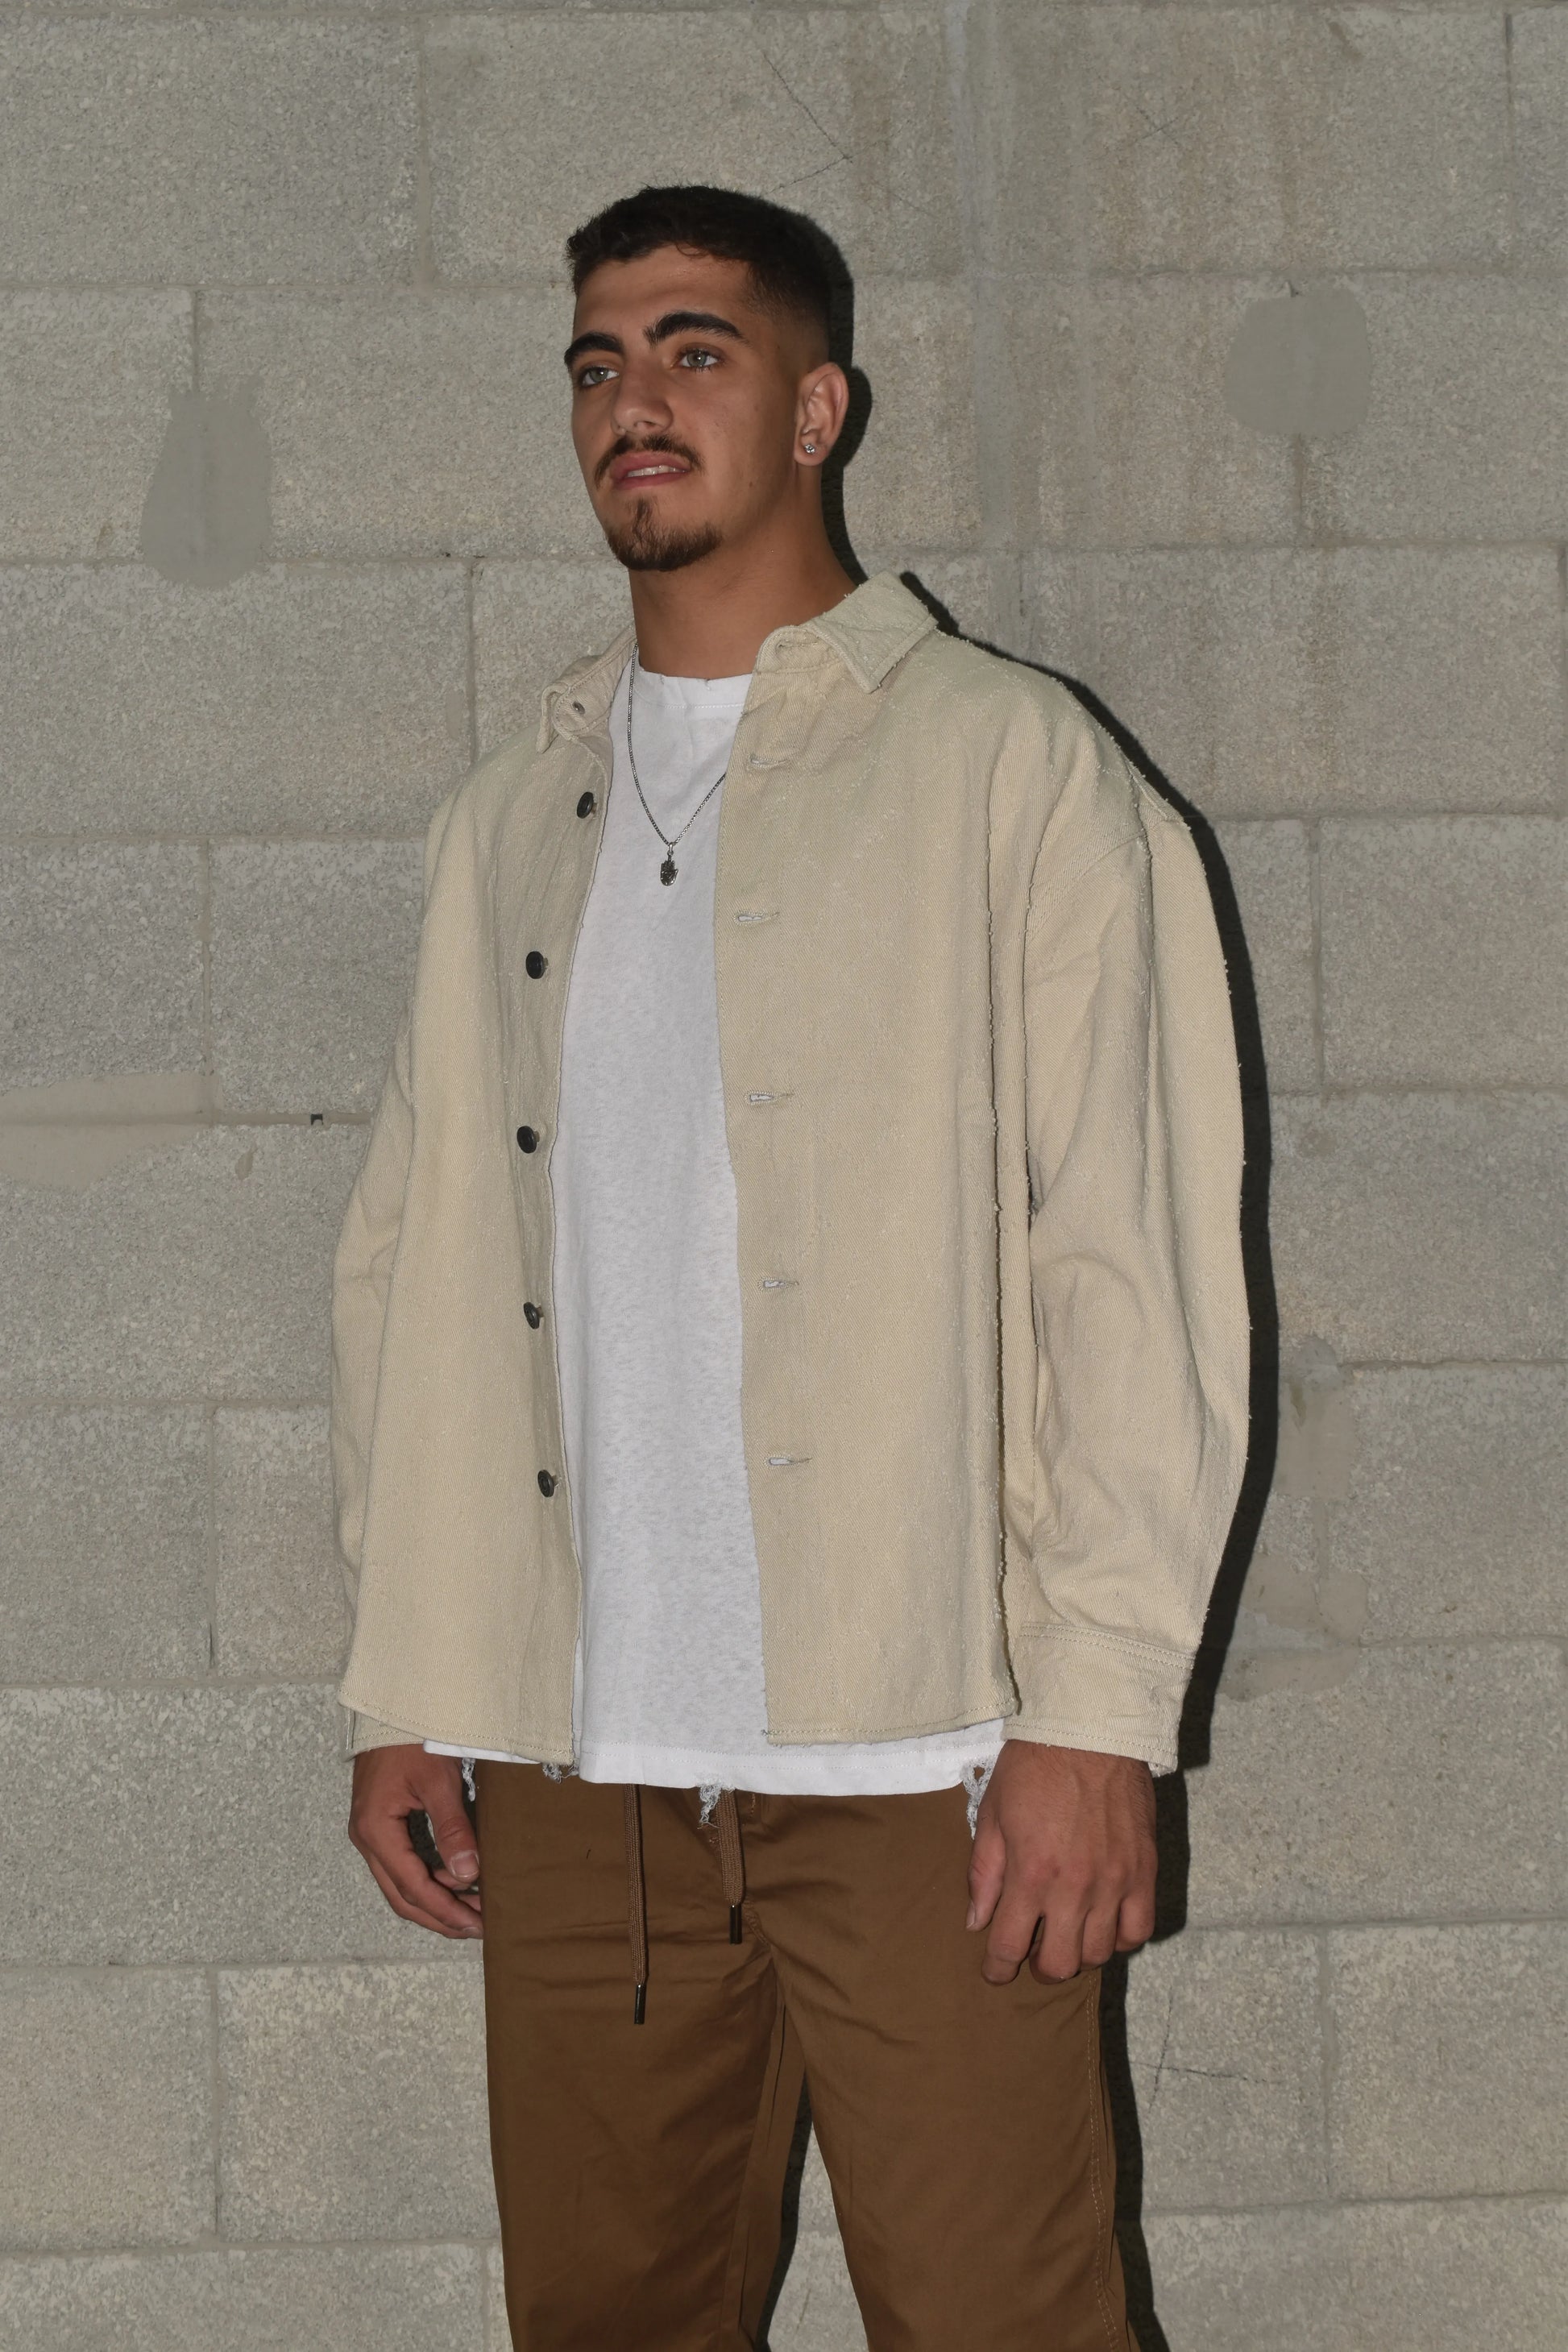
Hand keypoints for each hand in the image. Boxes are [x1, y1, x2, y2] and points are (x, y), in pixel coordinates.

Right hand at [349, 1745, 482, 1939]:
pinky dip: (428, 1880)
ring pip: (401, 1885)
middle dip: (440, 1916)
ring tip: (473, 1909)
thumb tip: (467, 1873)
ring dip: (435, 1901)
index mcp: (376, 1831)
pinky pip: (402, 1867)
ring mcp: (371, 1835)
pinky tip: (455, 1882)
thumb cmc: (411, 1740)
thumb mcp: (438, 1781)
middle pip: (402, 1896)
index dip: (445, 1910)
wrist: (390, 1712)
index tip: (475, 1925)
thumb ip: (452, 1828)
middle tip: (477, 1928)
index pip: (412, 1886)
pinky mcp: (381, 1827)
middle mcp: (367, 1840)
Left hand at [967, 1741, 1155, 1983]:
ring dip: (1079, 1953)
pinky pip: (1139, 1929)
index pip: (1010, 1946)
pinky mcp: (1145, 1870)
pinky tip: (1105, 1925)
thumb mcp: (992, 1813)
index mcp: (1031, 1873)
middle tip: (1033, 1954)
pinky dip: (1120, 1938)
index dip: (998, 1969)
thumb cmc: (1033, 1766)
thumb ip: (985, 1873)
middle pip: (1060, 1964)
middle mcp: (1075, 1887)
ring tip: (1069, 1936)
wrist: (1090, 1729)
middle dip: (1040, 1968)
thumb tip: (977, 1922)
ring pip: (1099, 1953)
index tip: (994, 1972)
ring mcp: (1115, 1881)